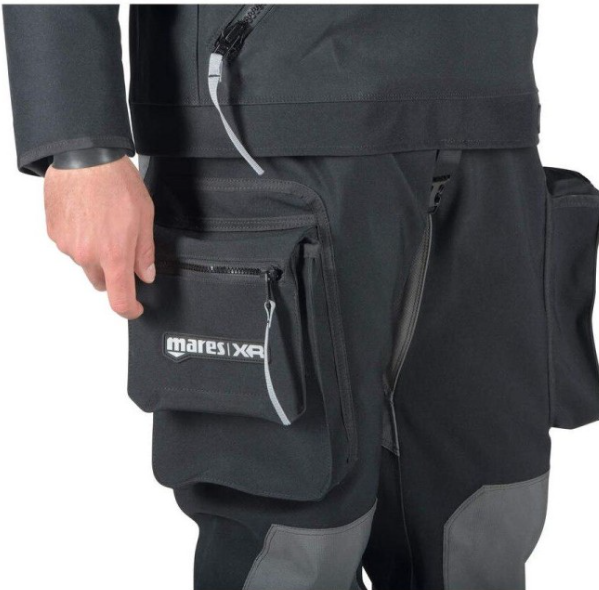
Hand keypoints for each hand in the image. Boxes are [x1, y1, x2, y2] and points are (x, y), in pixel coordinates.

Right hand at [44, 156, 154, 318]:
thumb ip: (145, 252)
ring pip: (85, 263)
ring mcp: (67, 245)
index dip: (130, 309)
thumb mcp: (145, 217)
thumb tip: (146, 274)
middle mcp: (87, 255)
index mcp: (114, 255)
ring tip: (104, 223)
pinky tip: (89, 217)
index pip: (120, 299)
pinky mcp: (54, 233)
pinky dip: (81, 239)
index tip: (135, 308)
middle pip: (102, 281)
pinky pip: (70, 246)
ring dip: (95, 253)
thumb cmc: (116, 182)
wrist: (84, 157)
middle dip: (113, 273)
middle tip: (122, 248)